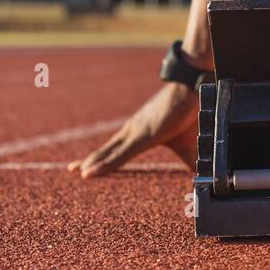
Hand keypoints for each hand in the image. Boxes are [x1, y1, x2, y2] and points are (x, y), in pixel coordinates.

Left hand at [69, 82, 198, 177]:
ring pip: (109, 153)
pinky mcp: (144, 135)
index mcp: (141, 133)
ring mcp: (136, 132)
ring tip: (80, 174)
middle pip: (107, 149)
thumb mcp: (188, 146)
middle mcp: (133, 131)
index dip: (101, 158)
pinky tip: (90, 173)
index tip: (84, 166)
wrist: (196, 90)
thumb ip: (189, 162)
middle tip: (71, 169)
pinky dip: (105, 165)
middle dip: (90, 160)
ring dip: (94, 163)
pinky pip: (120, 154)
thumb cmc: (191, 114)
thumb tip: (199, 179)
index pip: (116, 149)